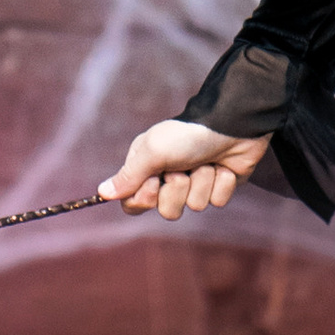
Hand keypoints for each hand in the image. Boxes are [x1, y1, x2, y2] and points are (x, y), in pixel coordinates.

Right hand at [100, 122, 269, 218]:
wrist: (232, 124)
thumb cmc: (188, 134)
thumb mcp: (153, 150)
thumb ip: (129, 175)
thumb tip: (102, 194)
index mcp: (147, 166)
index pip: (134, 203)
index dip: (145, 198)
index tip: (156, 181)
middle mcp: (169, 176)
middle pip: (166, 210)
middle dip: (178, 189)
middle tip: (183, 168)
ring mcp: (195, 182)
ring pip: (195, 206)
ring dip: (202, 182)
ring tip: (206, 162)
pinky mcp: (218, 186)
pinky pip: (218, 201)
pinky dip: (221, 183)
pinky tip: (223, 166)